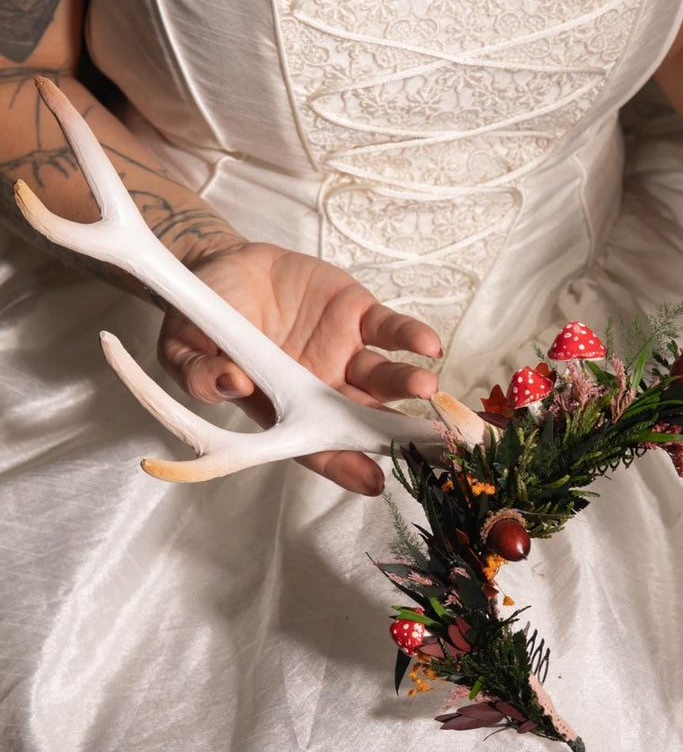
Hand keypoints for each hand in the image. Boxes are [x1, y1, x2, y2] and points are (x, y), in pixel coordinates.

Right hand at [158, 242, 441, 493]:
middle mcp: (321, 387)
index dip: (342, 464)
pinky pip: (388, 328)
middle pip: (361, 417)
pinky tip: (428, 346)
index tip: (371, 482)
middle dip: (390, 430)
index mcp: (282, 409)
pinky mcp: (356, 312)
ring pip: (382, 375)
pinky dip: (409, 336)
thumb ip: (201, 376)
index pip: (316, 446)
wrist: (221, 270)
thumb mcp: (185, 352)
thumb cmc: (203, 324)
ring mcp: (343, 351)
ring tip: (423, 387)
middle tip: (414, 442)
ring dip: (404, 383)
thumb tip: (232, 382)